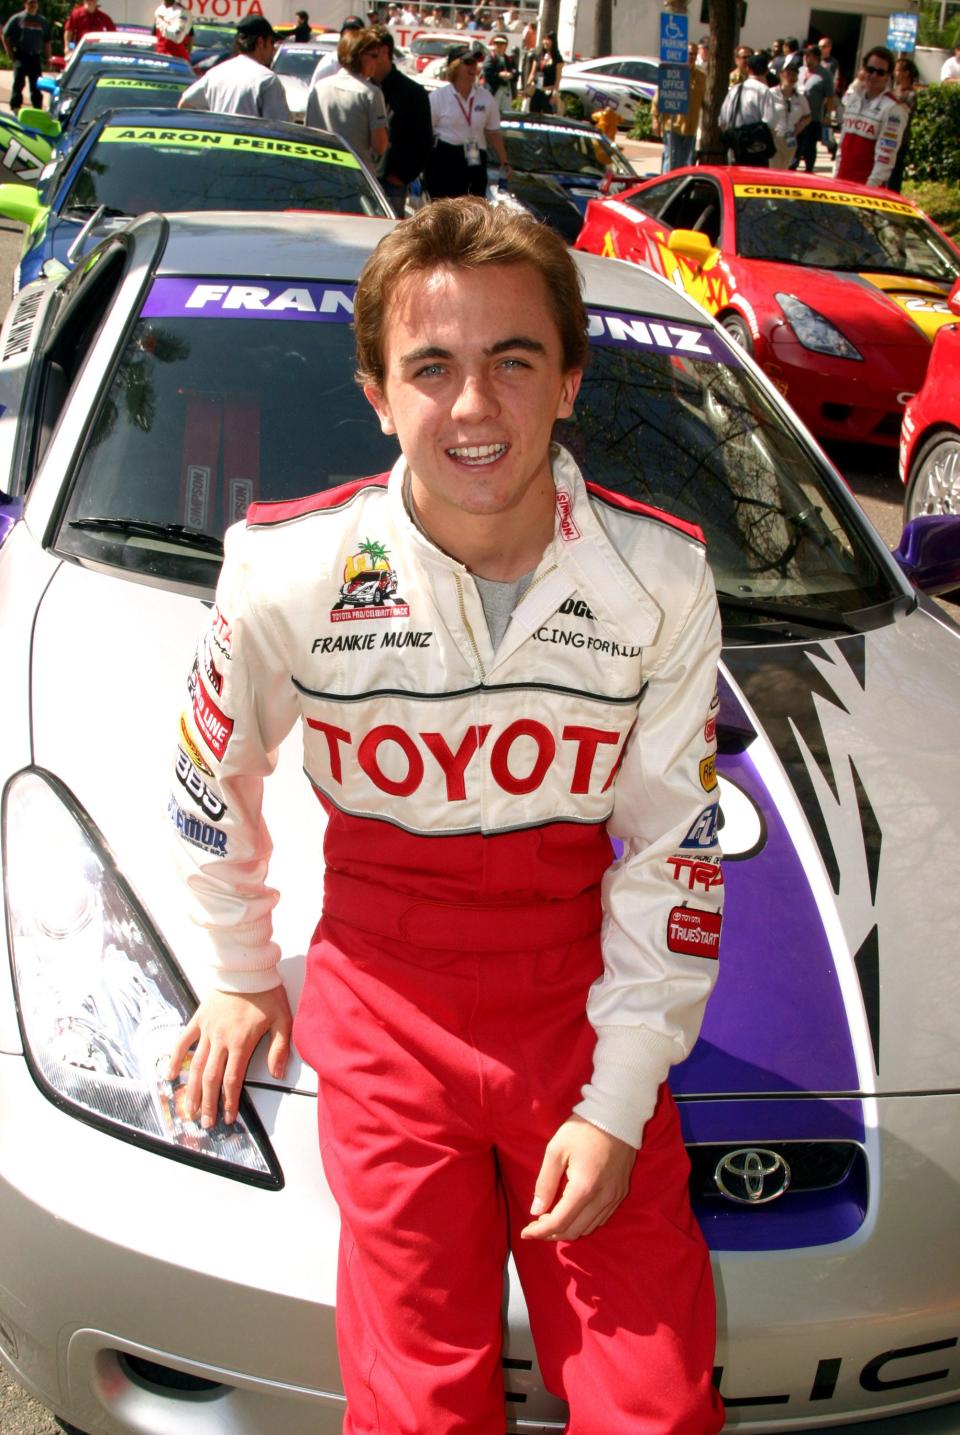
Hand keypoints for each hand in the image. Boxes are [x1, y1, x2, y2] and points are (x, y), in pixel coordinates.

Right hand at [166, 986, 291, 1129]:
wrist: (246, 967)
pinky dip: (175, 1058)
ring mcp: (207, 1029)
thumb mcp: (282, 1019)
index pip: (232, 1080)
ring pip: (196, 1065)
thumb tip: (277, 1074)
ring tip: (190, 1109)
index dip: (229, 1102)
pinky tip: (170, 1074)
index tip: (228, 1117)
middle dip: (208, 1104)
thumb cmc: (266, 991)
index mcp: (241, 1042)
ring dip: (192, 1090)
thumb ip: (279, 1048)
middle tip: (206, 1123)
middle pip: (211, 1079)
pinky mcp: (198, 1018)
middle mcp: (221, 1039)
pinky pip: (183, 1041)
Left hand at [520, 1115, 635, 1241]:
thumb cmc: (583, 1129)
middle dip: (551, 1233)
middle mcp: (602, 1198)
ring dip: (568, 1229)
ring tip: (551, 1218)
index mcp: (584, 1188)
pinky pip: (601, 1219)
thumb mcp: (556, 1150)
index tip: (525, 1232)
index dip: (539, 1232)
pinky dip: (584, 1222)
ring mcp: (614, 1197)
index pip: (559, 1222)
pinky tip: (572, 1211)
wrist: (617, 1115)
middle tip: (535, 1224)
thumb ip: (545, 1183)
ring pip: (588, 1228)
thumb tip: (536, 1210)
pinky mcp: (621, 1193)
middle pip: (574, 1231)